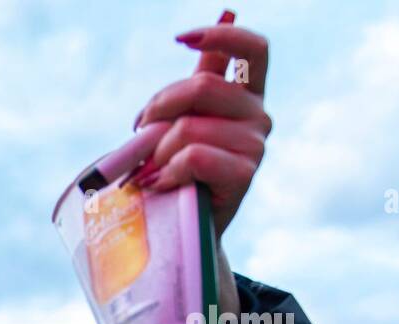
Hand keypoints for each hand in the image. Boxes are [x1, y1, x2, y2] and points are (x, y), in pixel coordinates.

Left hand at [132, 20, 269, 237]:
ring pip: (189, 127)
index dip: (221, 35)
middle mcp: (258, 115)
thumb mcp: (182, 121)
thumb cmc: (177, 171)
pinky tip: (160, 183)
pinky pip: (193, 156)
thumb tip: (228, 11)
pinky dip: (166, 171)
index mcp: (246, 95)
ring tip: (150, 170)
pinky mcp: (245, 174)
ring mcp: (255, 145)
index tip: (180, 38)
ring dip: (157, 151)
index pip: (253, 48)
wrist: (183, 227)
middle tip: (140, 133)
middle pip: (203, 86)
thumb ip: (199, 79)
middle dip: (158, 107)